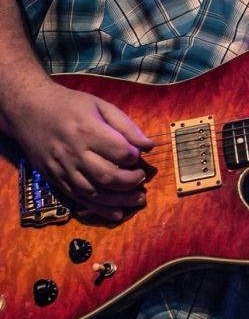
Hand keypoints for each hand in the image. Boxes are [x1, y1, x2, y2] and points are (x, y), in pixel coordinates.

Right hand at [7, 81, 152, 219]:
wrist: (28, 110)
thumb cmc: (70, 105)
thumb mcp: (101, 106)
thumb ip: (126, 126)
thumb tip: (149, 146)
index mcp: (88, 131)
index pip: (120, 152)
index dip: (134, 156)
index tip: (138, 154)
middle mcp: (74, 153)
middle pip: (108, 176)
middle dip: (131, 181)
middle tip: (141, 176)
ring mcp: (63, 169)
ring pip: (95, 193)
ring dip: (120, 200)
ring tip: (139, 199)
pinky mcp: (56, 179)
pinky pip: (80, 199)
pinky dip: (100, 210)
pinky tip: (117, 214)